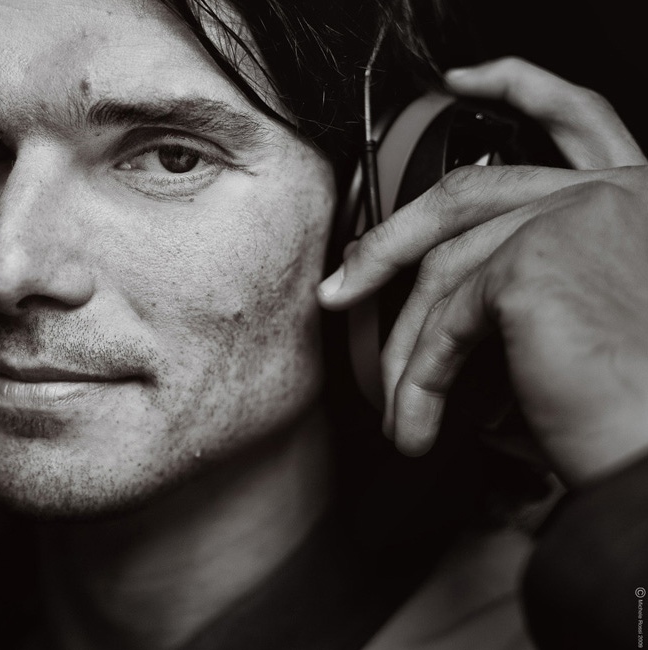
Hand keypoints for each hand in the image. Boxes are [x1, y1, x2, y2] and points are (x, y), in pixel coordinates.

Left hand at [318, 57, 647, 485]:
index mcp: (634, 201)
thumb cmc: (637, 406)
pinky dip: (420, 378)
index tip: (464, 80)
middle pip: (466, 194)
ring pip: (444, 268)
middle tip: (345, 286)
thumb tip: (437, 299)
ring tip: (395, 404)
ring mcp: (576, 220)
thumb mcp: (588, 319)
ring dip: (406, 346)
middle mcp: (613, 196)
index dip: (519, 86)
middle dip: (389, 243)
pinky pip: (445, 319)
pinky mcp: (535, 265)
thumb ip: (530, 282)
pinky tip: (415, 421)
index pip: (578, 119)